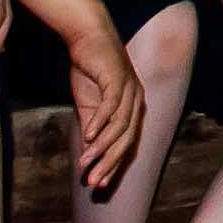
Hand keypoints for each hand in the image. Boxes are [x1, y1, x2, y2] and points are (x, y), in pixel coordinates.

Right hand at [66, 22, 148, 196]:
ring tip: (85, 162)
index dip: (114, 165)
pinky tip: (88, 137)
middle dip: (109, 163)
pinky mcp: (118, 78)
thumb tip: (89, 153)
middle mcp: (137, 100)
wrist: (87, 37)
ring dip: (102, 147)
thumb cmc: (89, 71)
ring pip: (119, 126)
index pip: (127, 143)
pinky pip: (111, 106)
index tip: (98, 184)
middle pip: (126, 140)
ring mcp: (130, 89)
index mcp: (132, 108)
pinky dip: (100, 122)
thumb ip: (92, 127)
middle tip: (92, 182)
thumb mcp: (89, 104)